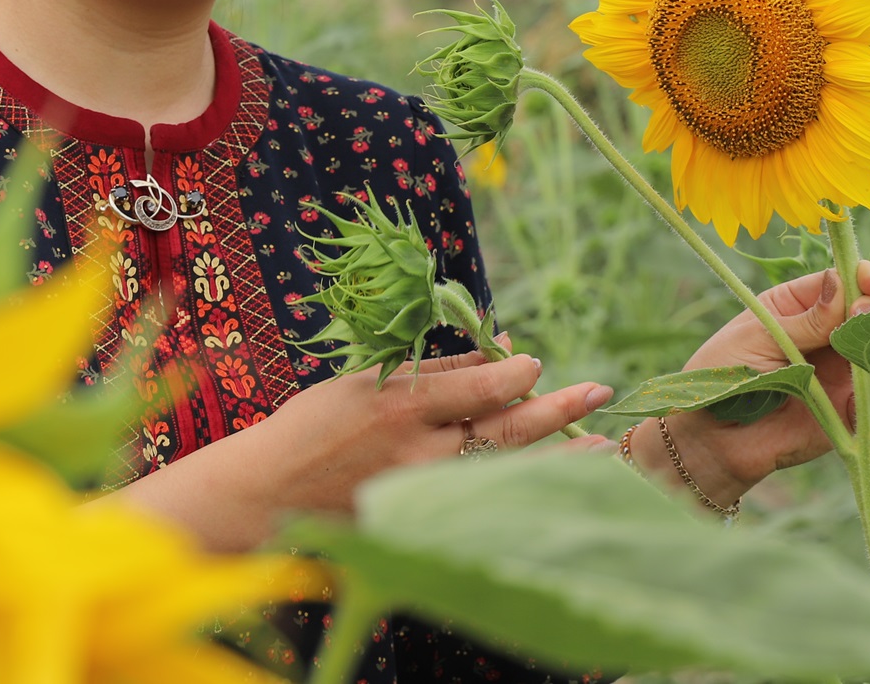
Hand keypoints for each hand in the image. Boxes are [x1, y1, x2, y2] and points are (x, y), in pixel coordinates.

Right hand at [112, 341, 612, 551]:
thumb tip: (493, 351)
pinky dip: (518, 486)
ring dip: (556, 455)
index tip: (532, 362)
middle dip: (558, 408)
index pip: (480, 388)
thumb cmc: (312, 424)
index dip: (514, 373)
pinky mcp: (422, 519)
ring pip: (504, 469)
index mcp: (401, 405)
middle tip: (598, 391)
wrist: (270, 492)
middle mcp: (420, 450)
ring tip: (599, 445)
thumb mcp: (365, 381)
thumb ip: (431, 372)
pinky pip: (482, 497)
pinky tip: (548, 480)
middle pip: (506, 429)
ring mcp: (425, 491)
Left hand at [629, 262, 869, 510]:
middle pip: (865, 312)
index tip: (869, 279)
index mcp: (795, 306)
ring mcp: (837, 371)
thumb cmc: (722, 375)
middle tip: (863, 314)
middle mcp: (822, 335)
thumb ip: (805, 321)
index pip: (837, 283)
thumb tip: (841, 284)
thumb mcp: (758, 338)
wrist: (713, 437)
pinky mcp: (845, 408)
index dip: (857, 278)